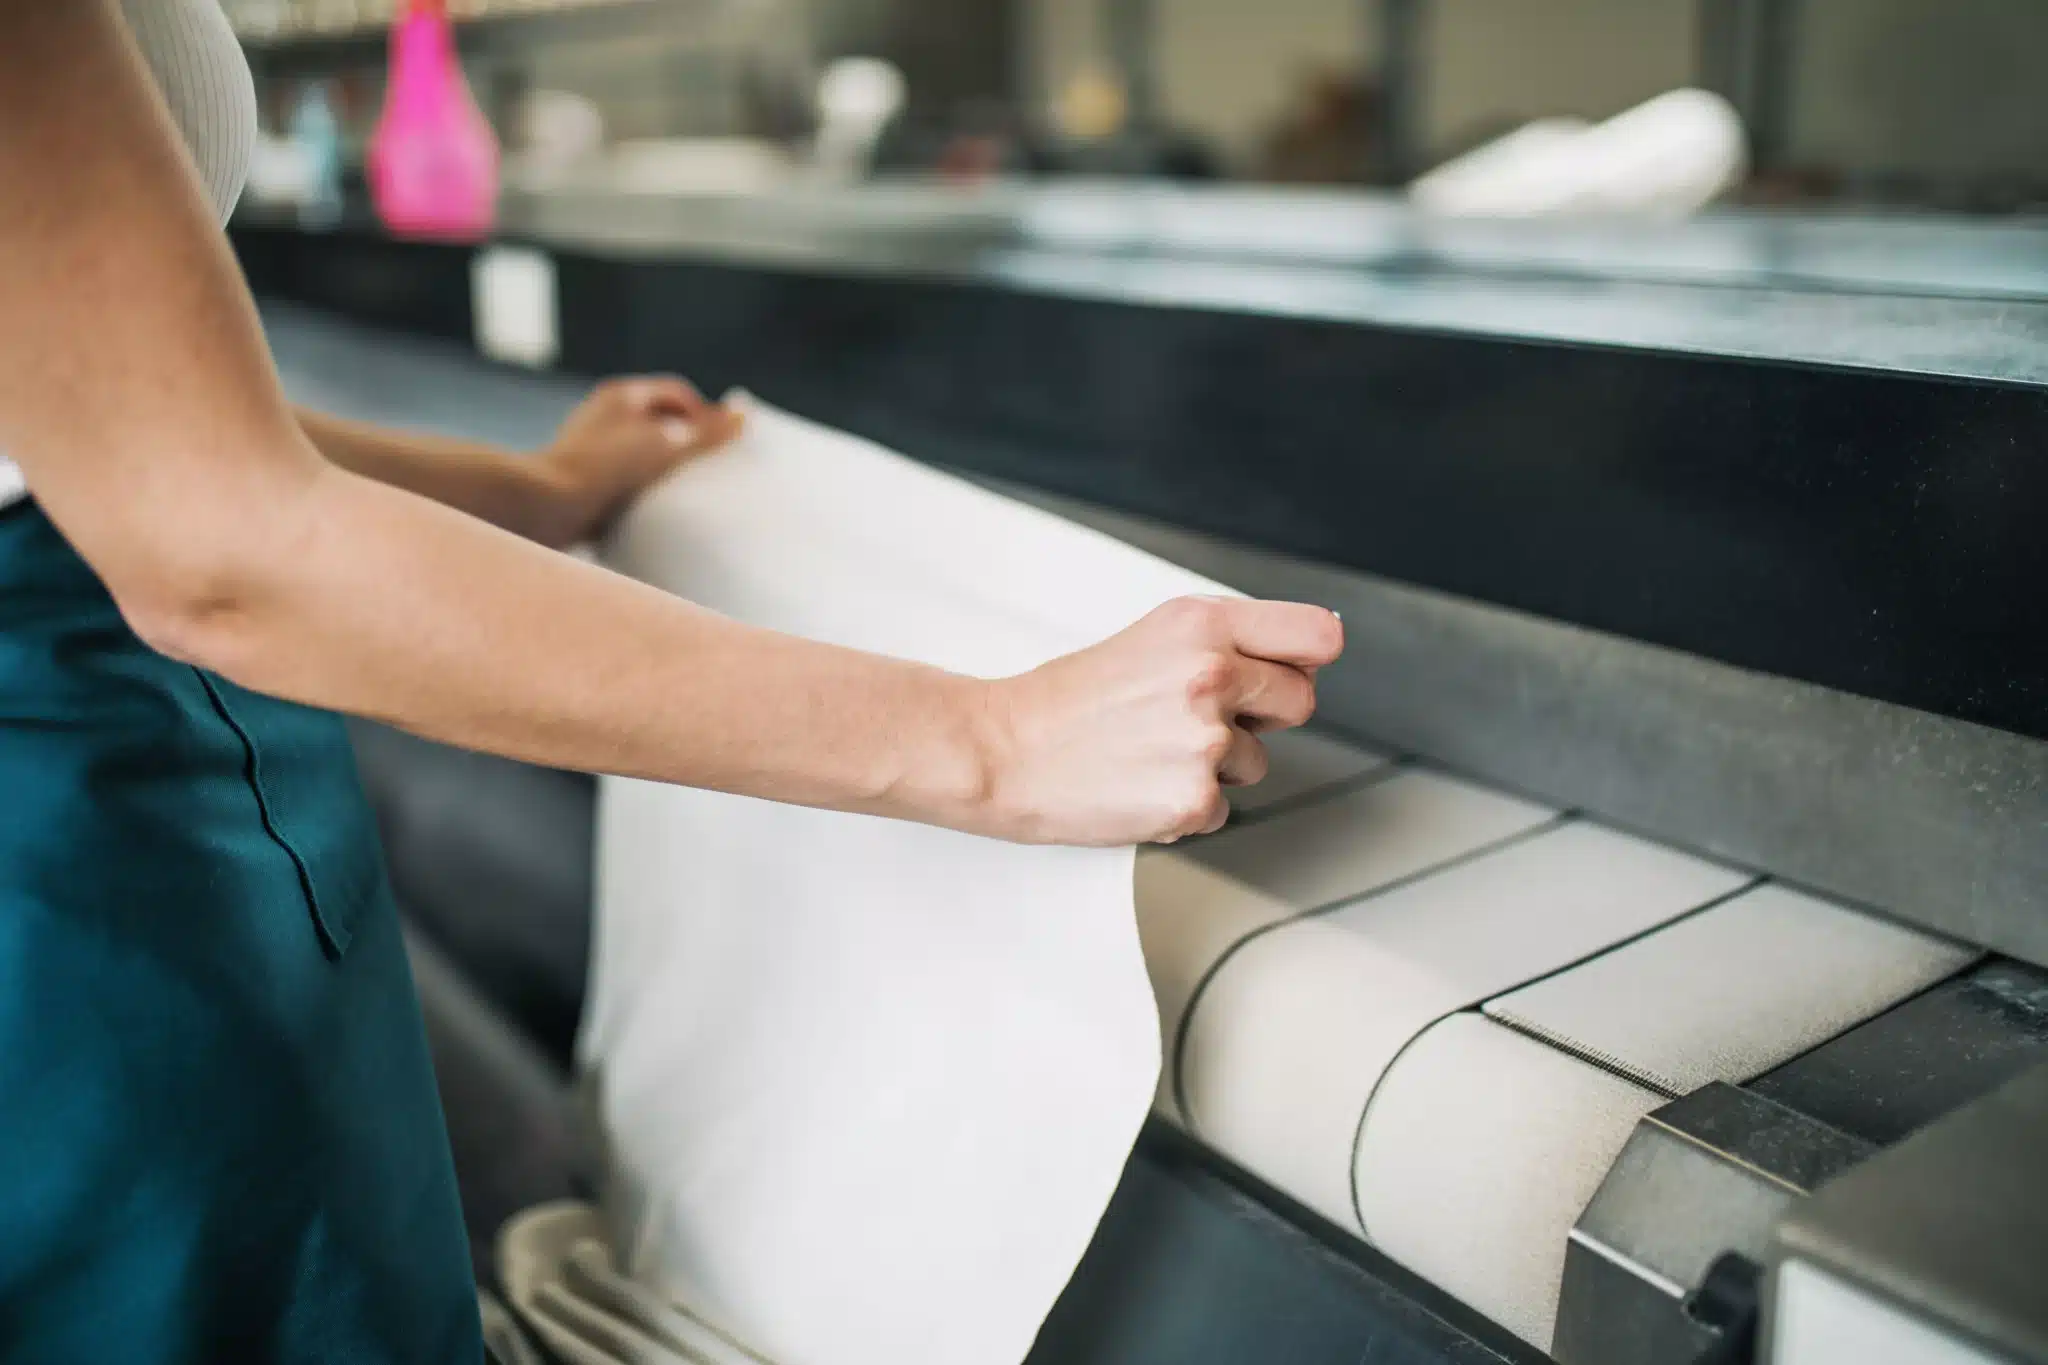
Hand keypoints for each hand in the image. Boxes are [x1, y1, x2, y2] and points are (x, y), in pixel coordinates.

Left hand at [535, 376, 743, 545]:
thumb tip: (745, 414)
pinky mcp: (583, 481)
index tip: (722, 444)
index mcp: (622, 396)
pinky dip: (643, 490)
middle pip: (660, 421)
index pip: (677, 393)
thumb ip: (707, 432)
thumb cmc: (606, 469)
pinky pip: (624, 480)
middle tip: (710, 469)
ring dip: (665, 469)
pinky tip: (653, 511)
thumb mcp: (666, 445)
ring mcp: (591, 448)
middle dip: (687, 442)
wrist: (545, 507)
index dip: (705, 415)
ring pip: (641, 452)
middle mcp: (604, 416)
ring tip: (684, 494)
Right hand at [976, 597, 1343, 845]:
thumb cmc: (1069, 698)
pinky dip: (1185, 804)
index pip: (1317, 635)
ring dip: (1216, 764)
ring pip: (1257, 763)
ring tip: (1151, 750)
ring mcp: (1206, 741)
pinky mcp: (1194, 799)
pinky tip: (1140, 782)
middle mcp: (1212, 675)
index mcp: (1203, 625)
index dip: (1307, 659)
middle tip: (1203, 718)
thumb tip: (1302, 659)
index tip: (1290, 672)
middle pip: (1301, 702)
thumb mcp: (1153, 638)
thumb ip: (1226, 641)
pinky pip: (1221, 808)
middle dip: (1265, 716)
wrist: (1004, 751)